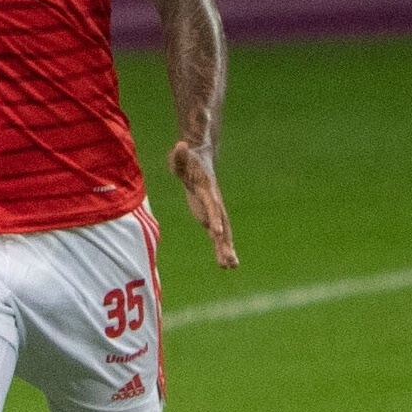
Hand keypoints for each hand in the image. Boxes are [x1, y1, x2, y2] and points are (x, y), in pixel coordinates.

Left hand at [169, 140, 239, 268]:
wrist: (200, 161)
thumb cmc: (187, 160)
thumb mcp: (180, 157)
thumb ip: (180, 154)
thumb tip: (181, 145)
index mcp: (207, 191)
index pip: (212, 206)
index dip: (214, 218)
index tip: (217, 231)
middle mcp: (214, 203)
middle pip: (222, 224)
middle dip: (225, 242)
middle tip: (228, 259)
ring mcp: (214, 211)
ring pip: (223, 233)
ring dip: (225, 249)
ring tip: (230, 266)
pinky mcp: (210, 217)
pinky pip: (218, 235)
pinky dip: (221, 248)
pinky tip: (225, 264)